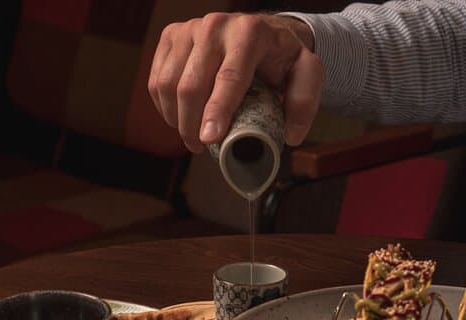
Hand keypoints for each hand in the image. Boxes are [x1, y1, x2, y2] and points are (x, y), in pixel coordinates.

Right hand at [148, 13, 322, 152]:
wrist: (263, 31)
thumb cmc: (283, 57)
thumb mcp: (307, 73)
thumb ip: (305, 101)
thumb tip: (290, 135)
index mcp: (249, 33)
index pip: (229, 78)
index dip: (217, 112)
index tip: (209, 139)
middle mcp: (216, 26)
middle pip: (192, 84)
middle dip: (192, 124)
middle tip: (200, 148)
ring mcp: (189, 28)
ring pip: (168, 84)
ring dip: (176, 119)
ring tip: (191, 137)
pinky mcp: (171, 35)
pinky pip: (157, 79)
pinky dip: (164, 106)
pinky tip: (178, 118)